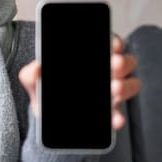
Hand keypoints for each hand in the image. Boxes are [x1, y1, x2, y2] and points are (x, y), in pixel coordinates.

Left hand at [19, 34, 139, 129]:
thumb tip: (35, 68)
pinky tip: (115, 119)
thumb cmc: (46, 92)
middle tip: (114, 64)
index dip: (115, 42)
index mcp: (93, 58)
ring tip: (115, 89)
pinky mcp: (110, 114)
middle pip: (126, 62)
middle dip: (123, 62)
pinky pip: (119, 114)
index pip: (111, 44)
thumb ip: (31, 74)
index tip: (113, 45)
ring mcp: (112, 93)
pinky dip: (119, 116)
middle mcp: (108, 73)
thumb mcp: (36, 81)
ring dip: (125, 86)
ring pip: (130, 85)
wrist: (46, 119)